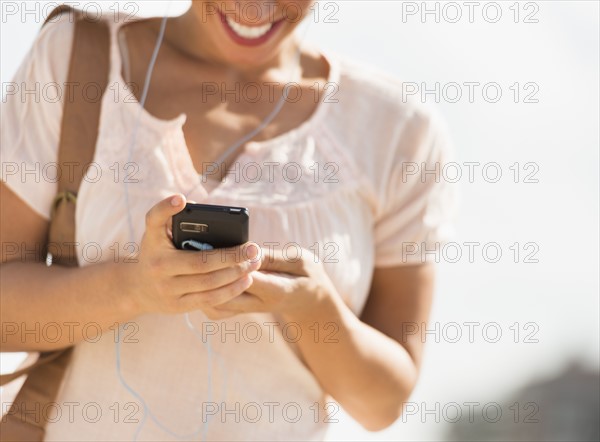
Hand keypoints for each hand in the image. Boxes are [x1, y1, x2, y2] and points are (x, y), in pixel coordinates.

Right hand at [121, 194, 260, 315]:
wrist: (137, 289)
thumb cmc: (155, 253)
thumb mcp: (155, 234)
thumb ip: (169, 217)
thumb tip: (189, 202)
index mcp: (154, 244)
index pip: (156, 222)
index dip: (166, 209)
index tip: (181, 199)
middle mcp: (159, 268)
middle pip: (201, 263)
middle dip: (231, 256)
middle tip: (253, 248)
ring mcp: (168, 290)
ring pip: (208, 283)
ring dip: (235, 274)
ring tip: (254, 264)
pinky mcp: (178, 306)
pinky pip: (209, 300)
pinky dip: (230, 291)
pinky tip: (245, 281)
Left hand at [210, 248, 337, 321]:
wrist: (309, 301)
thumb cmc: (307, 275)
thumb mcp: (300, 261)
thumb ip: (274, 257)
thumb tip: (248, 250)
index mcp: (276, 291)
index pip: (248, 279)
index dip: (236, 262)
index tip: (229, 245)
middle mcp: (258, 304)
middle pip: (224, 294)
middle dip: (213, 272)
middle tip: (207, 248)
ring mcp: (247, 309)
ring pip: (214, 304)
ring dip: (206, 284)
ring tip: (203, 260)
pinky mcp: (239, 309)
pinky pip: (214, 308)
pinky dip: (206, 292)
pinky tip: (205, 274)